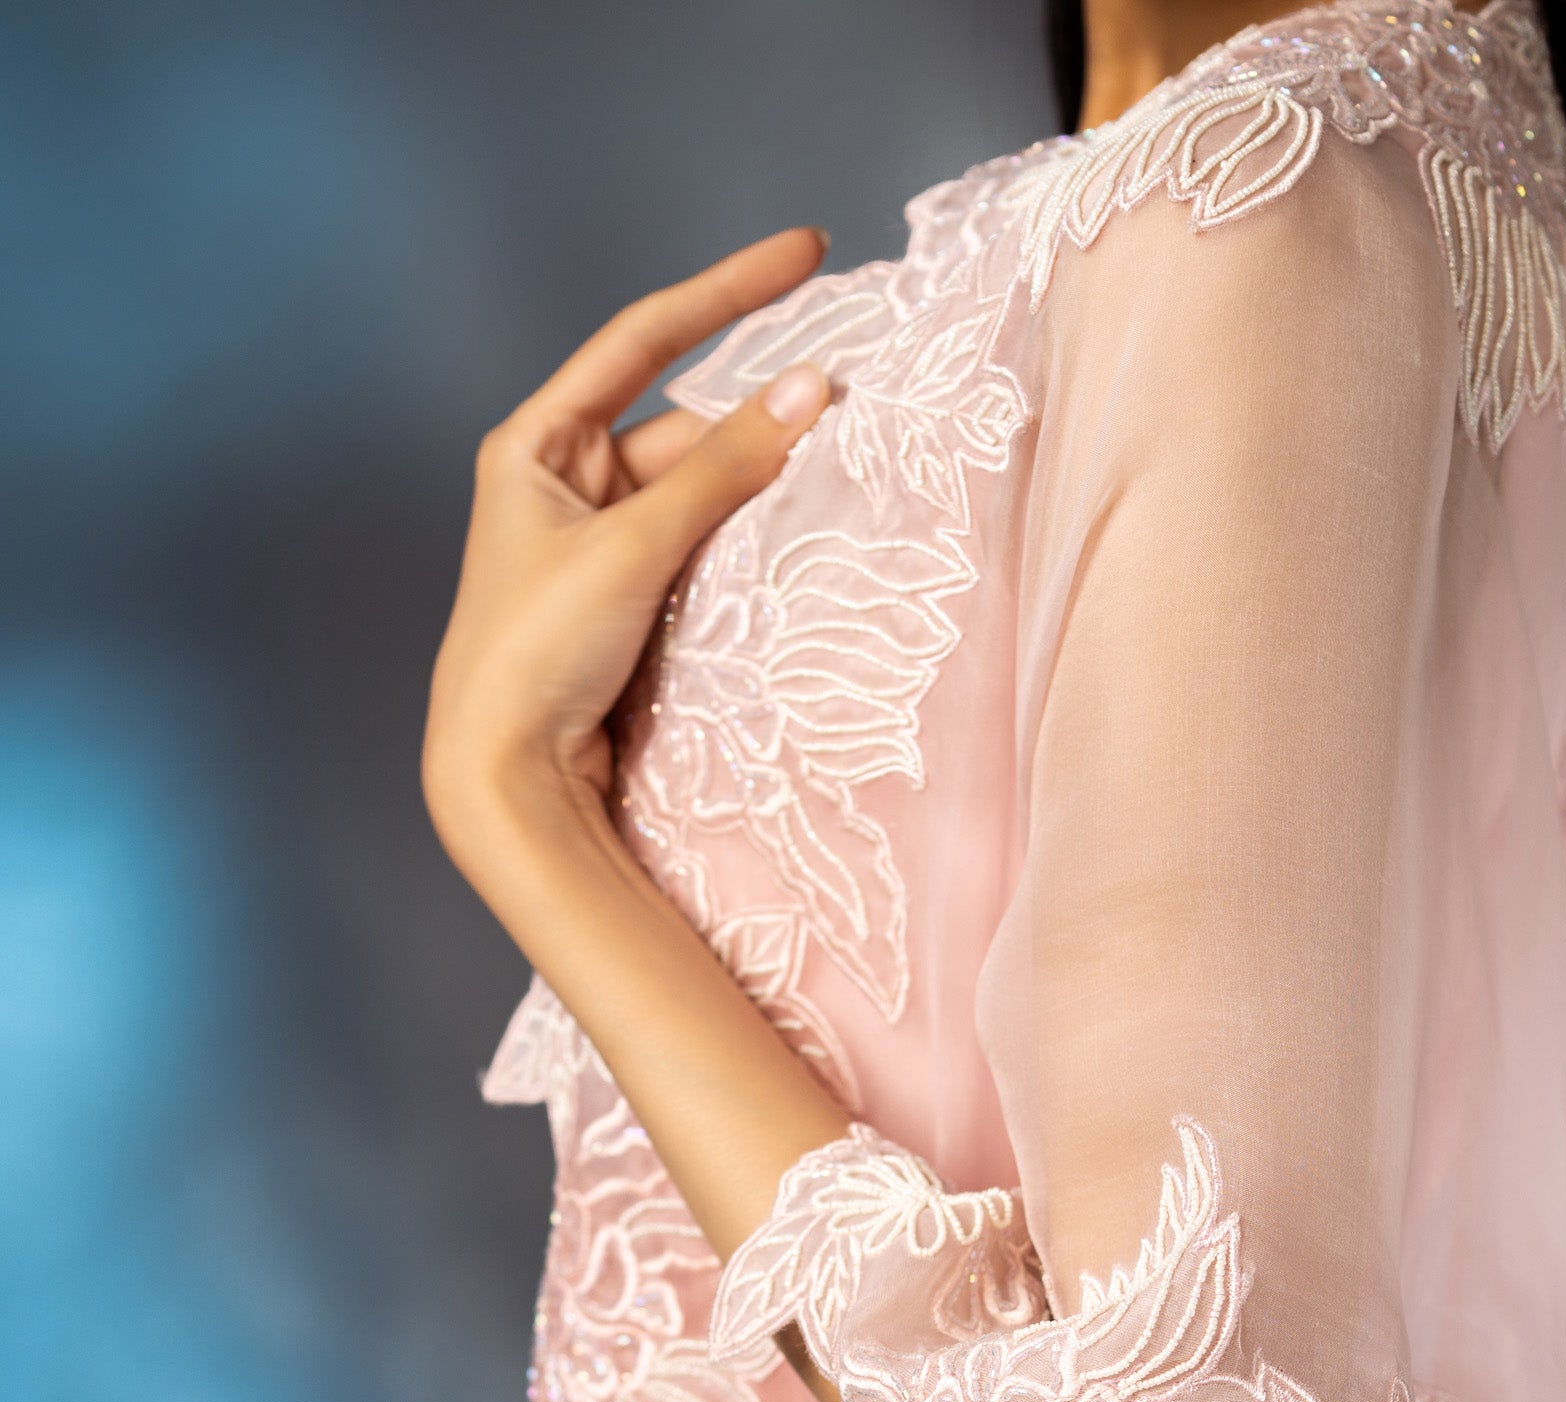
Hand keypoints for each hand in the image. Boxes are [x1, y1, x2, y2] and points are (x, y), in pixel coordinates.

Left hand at [423, 226, 832, 874]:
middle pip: (683, 425)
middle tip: (847, 408)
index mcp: (536, 444)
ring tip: (831, 479)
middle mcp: (564, 482)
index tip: (807, 252)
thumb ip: (725, 467)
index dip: (727, 291)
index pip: (644, 339)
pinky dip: (743, 539)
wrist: (507, 776)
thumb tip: (811, 389)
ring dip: (757, 488)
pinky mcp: (628, 598)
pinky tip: (793, 536)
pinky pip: (699, 545)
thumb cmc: (536, 650)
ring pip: (699, 490)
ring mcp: (598, 543)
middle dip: (756, 421)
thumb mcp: (634, 544)